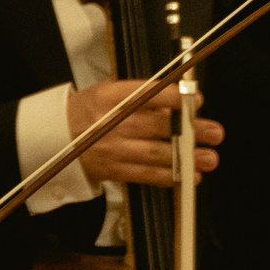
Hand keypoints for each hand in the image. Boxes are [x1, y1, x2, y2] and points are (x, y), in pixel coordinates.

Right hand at [65, 79, 222, 186]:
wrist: (55, 137)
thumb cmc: (90, 111)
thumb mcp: (110, 93)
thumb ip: (144, 97)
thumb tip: (181, 104)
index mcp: (109, 97)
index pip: (146, 94)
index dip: (174, 98)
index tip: (196, 100)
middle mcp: (109, 123)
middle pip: (156, 126)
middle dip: (190, 130)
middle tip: (214, 132)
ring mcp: (110, 149)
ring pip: (155, 154)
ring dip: (186, 158)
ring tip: (209, 158)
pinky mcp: (113, 170)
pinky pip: (146, 175)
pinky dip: (170, 176)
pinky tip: (189, 176)